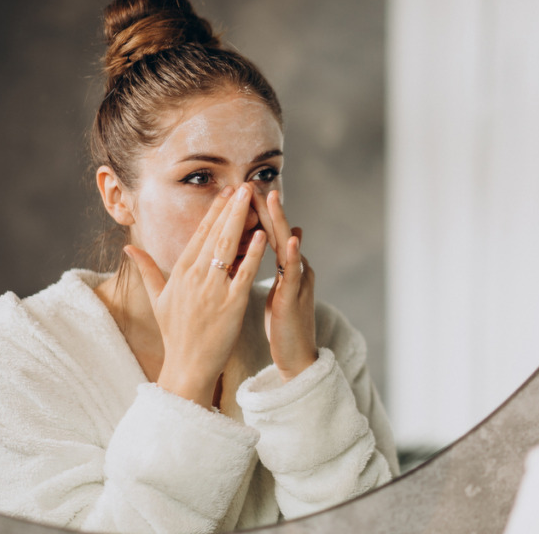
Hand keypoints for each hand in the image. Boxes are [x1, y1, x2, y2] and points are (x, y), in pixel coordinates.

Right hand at [125, 183, 267, 407]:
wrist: (187, 366)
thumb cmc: (176, 333)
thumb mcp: (158, 299)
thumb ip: (147, 269)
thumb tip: (129, 247)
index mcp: (180, 273)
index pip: (199, 234)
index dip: (214, 211)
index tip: (226, 192)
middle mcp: (194, 277)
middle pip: (215, 234)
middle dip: (230, 207)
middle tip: (244, 185)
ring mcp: (213, 290)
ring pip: (229, 247)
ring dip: (241, 220)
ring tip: (253, 199)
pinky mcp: (231, 304)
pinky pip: (244, 273)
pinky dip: (253, 253)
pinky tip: (263, 235)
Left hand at [254, 190, 317, 381]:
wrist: (298, 355)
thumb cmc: (284, 323)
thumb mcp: (277, 288)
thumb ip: (276, 264)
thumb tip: (279, 239)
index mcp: (283, 266)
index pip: (267, 233)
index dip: (255, 213)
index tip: (241, 192)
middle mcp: (294, 268)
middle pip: (278, 232)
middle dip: (267, 208)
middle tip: (254, 183)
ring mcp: (298, 281)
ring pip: (288, 246)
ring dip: (280, 221)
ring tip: (273, 198)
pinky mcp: (296, 298)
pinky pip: (294, 274)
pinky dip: (293, 256)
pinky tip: (291, 240)